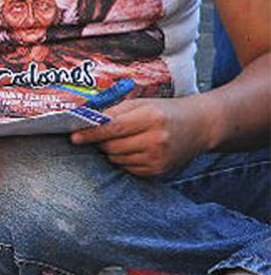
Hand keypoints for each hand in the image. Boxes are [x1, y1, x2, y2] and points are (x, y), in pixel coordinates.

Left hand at [70, 98, 208, 175]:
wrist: (200, 126)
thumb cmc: (165, 111)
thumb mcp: (141, 103)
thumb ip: (113, 112)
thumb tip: (85, 121)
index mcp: (151, 117)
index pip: (112, 128)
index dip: (90, 133)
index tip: (73, 137)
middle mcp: (156, 139)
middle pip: (111, 146)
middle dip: (101, 141)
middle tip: (102, 135)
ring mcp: (158, 158)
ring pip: (116, 159)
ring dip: (112, 151)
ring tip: (125, 140)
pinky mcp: (158, 171)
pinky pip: (127, 168)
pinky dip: (124, 160)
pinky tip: (135, 149)